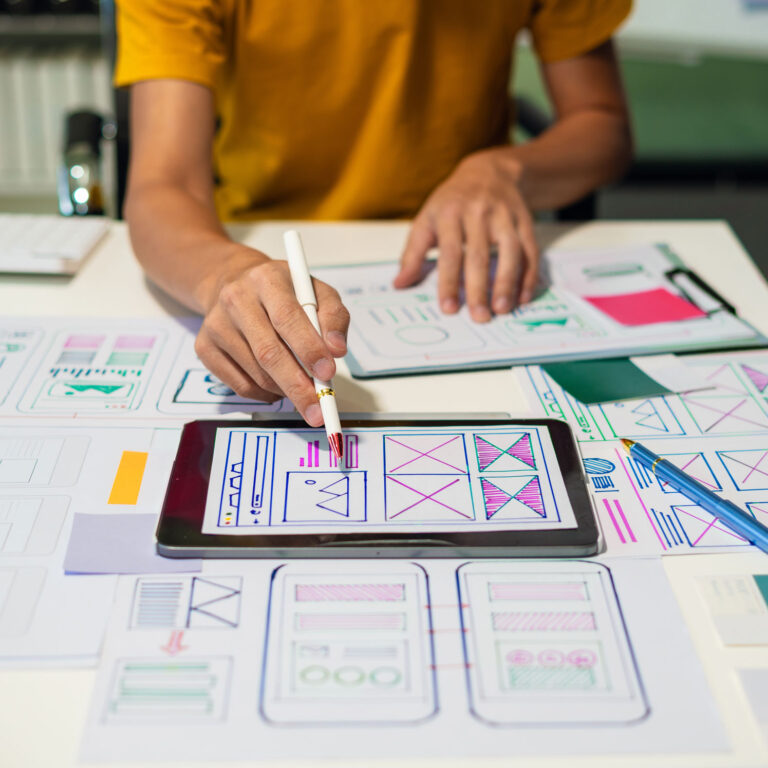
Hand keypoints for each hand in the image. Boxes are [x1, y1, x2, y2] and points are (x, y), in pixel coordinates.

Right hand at [194, 248, 349, 425]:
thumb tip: (336, 350)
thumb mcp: (316, 292)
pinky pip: (239, 385)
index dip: (309, 348)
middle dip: (297, 386)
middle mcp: (236, 300)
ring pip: (255, 373)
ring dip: (285, 390)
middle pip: (268, 352)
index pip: (287, 317)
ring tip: (302, 388)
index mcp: (267, 280)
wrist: (234, 282)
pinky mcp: (205, 347)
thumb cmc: (284, 291)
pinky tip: (277, 386)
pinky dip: (265, 394)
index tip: (327, 373)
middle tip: (318, 409)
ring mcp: (217, 325)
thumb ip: (333, 317)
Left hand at [394, 150, 538, 321]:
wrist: (489, 171)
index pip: (449, 252)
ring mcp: (505, 216)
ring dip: (508, 283)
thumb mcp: (426, 220)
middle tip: (479, 317)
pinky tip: (524, 297)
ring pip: (510, 251)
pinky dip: (530, 275)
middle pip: (479, 255)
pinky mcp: (525, 221)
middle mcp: (478, 212)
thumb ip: (412, 253)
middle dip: (479, 289)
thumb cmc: (451, 202)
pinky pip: (530, 250)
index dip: (448, 282)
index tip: (449, 309)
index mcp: (449, 213)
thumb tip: (399, 284)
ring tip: (502, 310)